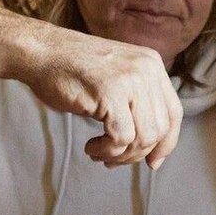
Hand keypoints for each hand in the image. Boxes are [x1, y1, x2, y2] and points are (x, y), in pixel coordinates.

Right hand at [22, 29, 182, 167]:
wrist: (41, 52)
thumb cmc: (72, 71)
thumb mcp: (117, 79)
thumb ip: (138, 102)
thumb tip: (153, 149)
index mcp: (152, 64)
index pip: (174, 113)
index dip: (166, 143)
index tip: (152, 162)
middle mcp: (146, 69)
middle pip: (159, 129)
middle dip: (137, 154)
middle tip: (113, 158)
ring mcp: (129, 80)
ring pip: (143, 138)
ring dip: (121, 155)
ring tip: (99, 153)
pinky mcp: (110, 93)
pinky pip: (121, 138)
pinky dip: (107, 151)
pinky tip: (91, 147)